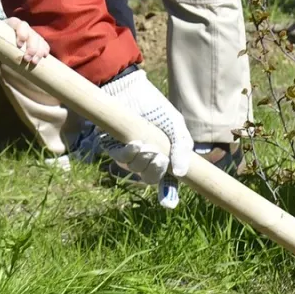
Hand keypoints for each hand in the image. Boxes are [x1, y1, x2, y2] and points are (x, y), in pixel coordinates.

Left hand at [5, 17, 48, 67]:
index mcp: (7, 27)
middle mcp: (19, 29)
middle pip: (30, 31)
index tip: (19, 45)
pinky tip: (44, 56)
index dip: (21, 32)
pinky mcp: (35, 44)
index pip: (16, 23)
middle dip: (31, 45)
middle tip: (27, 59)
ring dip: (38, 50)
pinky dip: (44, 49)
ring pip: (37, 38)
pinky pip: (43, 43)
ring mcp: (28, 35)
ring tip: (34, 62)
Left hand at [93, 68, 194, 208]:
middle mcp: (145, 158)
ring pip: (135, 170)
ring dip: (143, 160)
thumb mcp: (176, 126)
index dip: (168, 193)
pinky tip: (136, 144)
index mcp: (162, 155)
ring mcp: (129, 153)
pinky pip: (121, 158)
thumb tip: (182, 173)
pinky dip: (129, 154)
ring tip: (147, 145)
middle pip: (150, 177)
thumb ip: (182, 148)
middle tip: (159, 156)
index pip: (166, 179)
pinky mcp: (112, 146)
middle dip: (156, 170)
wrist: (131, 89)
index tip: (168, 204)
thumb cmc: (155, 106)